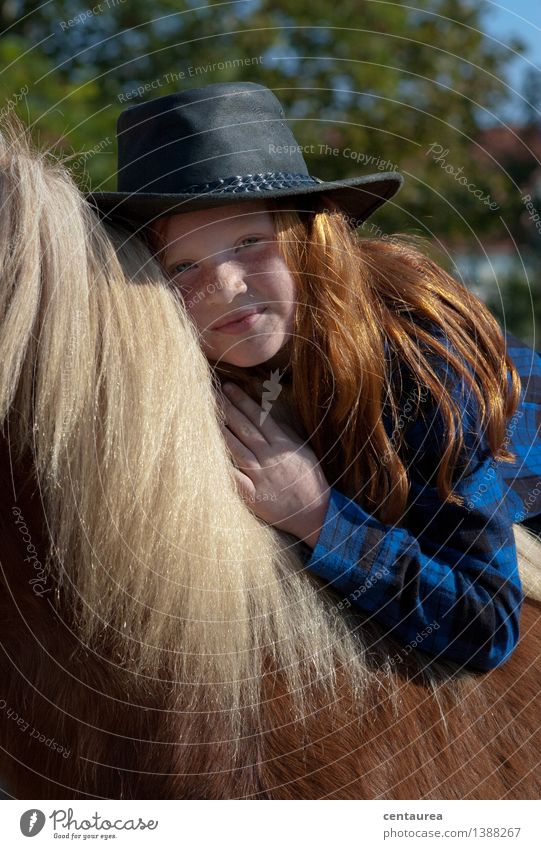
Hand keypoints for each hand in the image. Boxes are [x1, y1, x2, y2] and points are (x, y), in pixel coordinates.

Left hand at [218, 382, 330, 547]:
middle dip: (228, 409)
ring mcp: (261, 476)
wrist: (316, 513)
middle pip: (245, 429)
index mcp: (282, 445)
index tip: (229, 387)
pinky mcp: (254, 496)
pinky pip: (235, 480)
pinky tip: (208, 456)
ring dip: (222, 432)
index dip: (243, 401)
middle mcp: (270, 458)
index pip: (259, 417)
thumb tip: (270, 413)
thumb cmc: (310, 481)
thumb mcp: (303, 451)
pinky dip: (223, 468)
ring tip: (207, 416)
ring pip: (238, 449)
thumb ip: (286, 432)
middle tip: (212, 393)